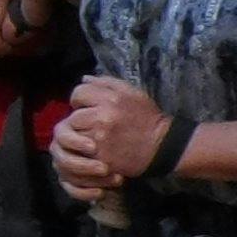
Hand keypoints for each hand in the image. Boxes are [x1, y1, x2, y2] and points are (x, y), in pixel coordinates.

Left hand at [49, 74, 162, 200]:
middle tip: (91, 125)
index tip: (87, 107)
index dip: (80, 100)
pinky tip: (97, 149)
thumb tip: (84, 79)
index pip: (78, 93)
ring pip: (75, 136)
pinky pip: (81, 153)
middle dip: (80, 121)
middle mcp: (103, 117)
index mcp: (111, 99)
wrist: (162, 147)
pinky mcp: (100, 157)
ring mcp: (100, 139)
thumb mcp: (132, 93)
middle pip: (74, 117)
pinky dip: (86, 152)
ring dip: (81, 136)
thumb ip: (106, 83)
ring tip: (93, 137)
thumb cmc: (146, 118)